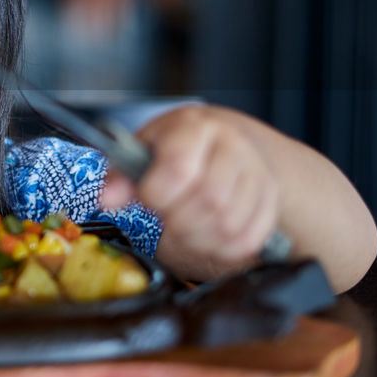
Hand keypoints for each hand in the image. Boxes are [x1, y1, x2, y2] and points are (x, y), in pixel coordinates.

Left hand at [99, 105, 279, 277]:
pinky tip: (205, 236)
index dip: (157, 194)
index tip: (148, 198)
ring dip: (197, 238)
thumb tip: (107, 199)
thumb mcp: (142, 150)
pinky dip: (221, 249)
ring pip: (228, 225)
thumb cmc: (174, 148)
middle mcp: (233, 146)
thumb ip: (122, 175)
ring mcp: (258, 174)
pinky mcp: (269, 203)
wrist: (225, 143)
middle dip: (178, 220)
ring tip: (182, 228)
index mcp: (194, 127)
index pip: (179, 168)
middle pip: (207, 201)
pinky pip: (247, 240)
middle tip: (165, 218)